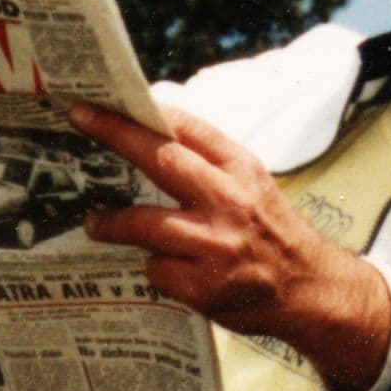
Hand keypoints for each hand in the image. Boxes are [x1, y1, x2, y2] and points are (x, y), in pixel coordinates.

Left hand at [74, 101, 390, 390]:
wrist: (310, 290)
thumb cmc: (272, 232)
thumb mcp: (252, 184)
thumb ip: (209, 161)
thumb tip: (155, 128)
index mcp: (243, 170)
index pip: (188, 128)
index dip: (144, 111)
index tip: (108, 101)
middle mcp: (231, 201)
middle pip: (162, 159)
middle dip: (116, 135)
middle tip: (81, 120)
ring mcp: (217, 245)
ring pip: (144, 224)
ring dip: (112, 223)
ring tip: (97, 223)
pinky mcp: (205, 286)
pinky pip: (156, 269)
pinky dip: (152, 266)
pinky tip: (162, 267)